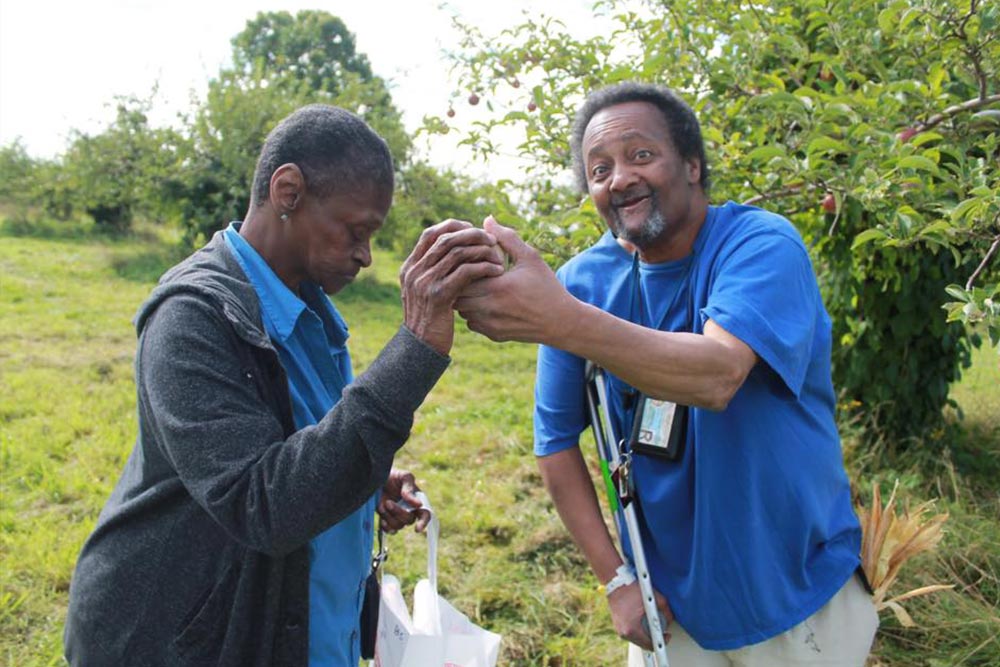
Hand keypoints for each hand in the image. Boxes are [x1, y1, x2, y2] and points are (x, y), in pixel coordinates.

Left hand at [378, 469, 430, 532]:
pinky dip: (386, 526)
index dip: (423, 522)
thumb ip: (410, 488)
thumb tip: (418, 504)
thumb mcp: (403, 476)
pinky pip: (389, 530)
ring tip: (383, 505)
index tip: (417, 529)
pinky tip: (382, 519)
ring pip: (398, 526)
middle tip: (388, 502)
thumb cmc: (392, 475)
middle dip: (399, 512)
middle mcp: (410, 510)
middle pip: (409, 520)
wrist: (375, 478)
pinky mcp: (388, 520)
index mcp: (417, 500)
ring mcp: (398, 516)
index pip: (425, 514)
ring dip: (390, 517)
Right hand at [399, 219, 504, 354]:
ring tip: (499, 256)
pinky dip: (484, 267)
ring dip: (482, 251)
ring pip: (458, 252)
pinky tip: (498, 271)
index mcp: (410, 266)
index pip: (430, 233)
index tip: (473, 229)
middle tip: (492, 240)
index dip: (453, 227)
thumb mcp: (424, 292)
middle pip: (446, 239)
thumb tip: (452, 251)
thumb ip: (433, 271)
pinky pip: (465, 271)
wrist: (421, 347)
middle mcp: (415, 271)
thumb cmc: (429, 318)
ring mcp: (425, 282)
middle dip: (473, 235)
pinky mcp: (439, 295)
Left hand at [454, 216, 578, 344]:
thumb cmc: (546, 286)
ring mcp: (490, 324)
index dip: (464, 267)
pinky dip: (474, 313)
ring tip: (479, 287)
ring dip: (465, 299)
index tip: (474, 261)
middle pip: (457, 294)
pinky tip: (487, 303)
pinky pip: (471, 323)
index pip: (462, 275)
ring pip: (461, 310)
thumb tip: (487, 220)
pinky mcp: (493, 335)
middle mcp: (490, 308)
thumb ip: (507, 238)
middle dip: (461, 283)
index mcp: (497, 286)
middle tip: (472, 274)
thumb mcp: (530, 258)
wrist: (561, 321)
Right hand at [607, 581, 672, 650]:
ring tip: (650, 623)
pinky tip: (641, 620)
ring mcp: (619, 630)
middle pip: (644, 644)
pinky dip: (638, 629)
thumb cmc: (633, 590)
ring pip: (637, 639)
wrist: (616, 583)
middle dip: (653, 637)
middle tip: (660, 629)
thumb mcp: (656, 599)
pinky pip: (631, 633)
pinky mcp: (617, 626)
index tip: (666, 636)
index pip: (650, 645)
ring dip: (645, 633)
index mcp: (633, 629)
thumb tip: (669, 621)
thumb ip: (667, 612)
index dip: (661, 642)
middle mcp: (624, 633)